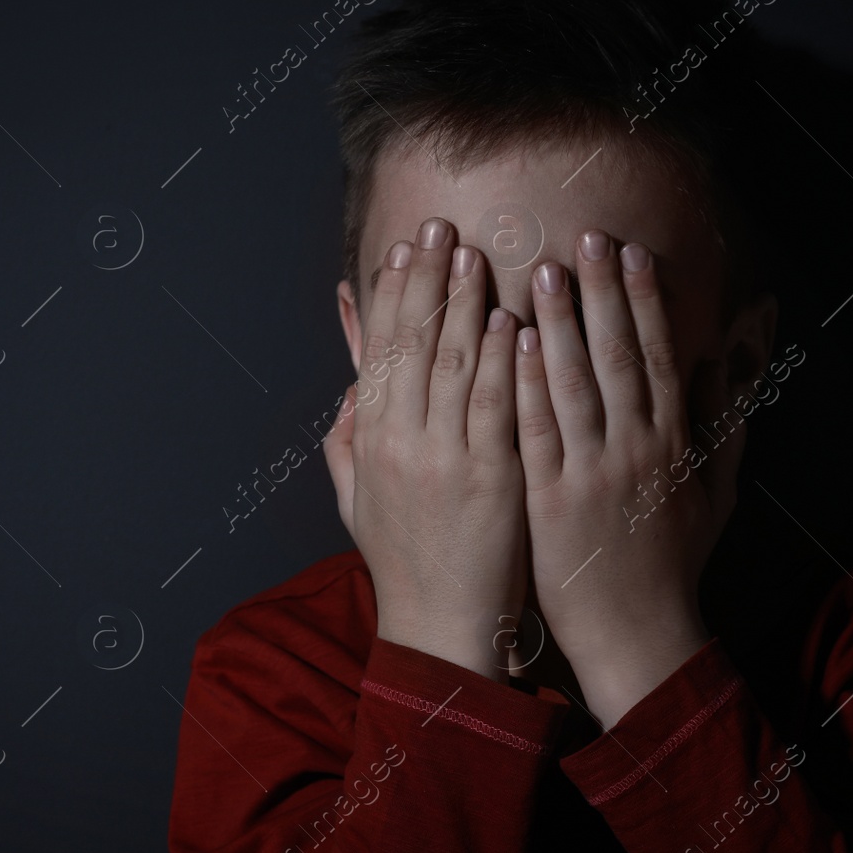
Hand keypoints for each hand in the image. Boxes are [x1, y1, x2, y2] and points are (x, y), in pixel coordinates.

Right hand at [324, 217, 524, 682]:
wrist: (438, 626)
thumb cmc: (403, 562)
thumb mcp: (355, 500)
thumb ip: (345, 442)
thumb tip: (347, 392)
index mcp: (368, 442)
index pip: (378, 351)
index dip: (390, 296)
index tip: (401, 250)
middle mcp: (399, 442)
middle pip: (412, 343)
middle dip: (426, 279)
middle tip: (439, 226)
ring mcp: (444, 457)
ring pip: (451, 363)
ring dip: (463, 302)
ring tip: (475, 252)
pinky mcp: (489, 477)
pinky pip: (494, 404)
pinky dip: (499, 357)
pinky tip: (508, 317)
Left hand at [514, 230, 739, 725]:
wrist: (640, 633)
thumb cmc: (674, 562)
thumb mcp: (717, 492)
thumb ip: (724, 425)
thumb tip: (727, 364)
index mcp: (674, 442)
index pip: (656, 355)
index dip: (642, 300)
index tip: (630, 252)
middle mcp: (637, 448)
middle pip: (617, 355)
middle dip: (601, 292)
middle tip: (584, 236)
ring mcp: (594, 472)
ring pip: (575, 384)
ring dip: (560, 322)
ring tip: (542, 270)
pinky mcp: (552, 500)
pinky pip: (537, 431)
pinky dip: (526, 383)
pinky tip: (513, 342)